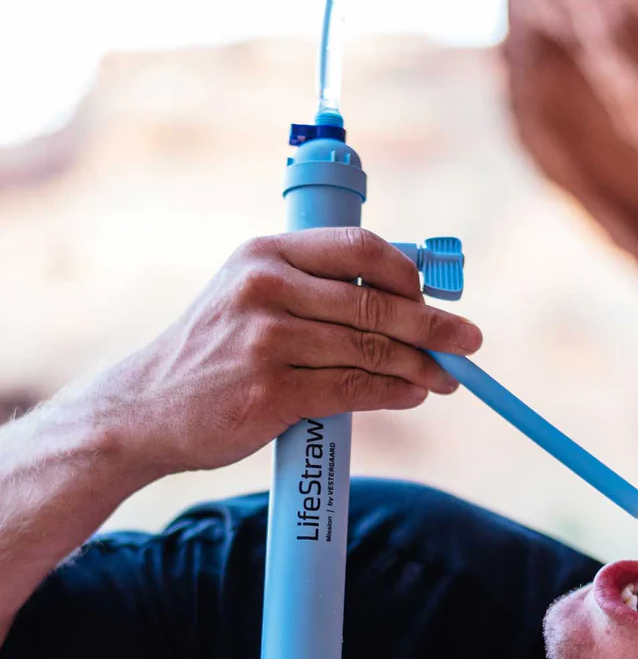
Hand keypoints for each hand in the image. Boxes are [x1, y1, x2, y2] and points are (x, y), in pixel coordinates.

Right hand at [78, 229, 481, 475]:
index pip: (360, 249)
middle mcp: (266, 288)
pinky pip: (354, 389)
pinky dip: (393, 393)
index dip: (409, 274)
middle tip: (469, 342)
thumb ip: (312, 287)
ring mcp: (267, 341)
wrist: (146, 409)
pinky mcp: (272, 393)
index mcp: (265, 254)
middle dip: (434, 325)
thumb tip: (400, 294)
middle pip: (375, 304)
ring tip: (446, 378)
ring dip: (421, 367)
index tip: (434, 296)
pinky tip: (413, 395)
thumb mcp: (249, 296)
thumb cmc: (213, 353)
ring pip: (371, 350)